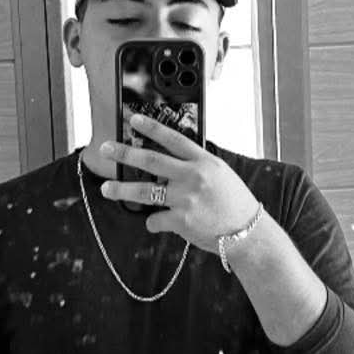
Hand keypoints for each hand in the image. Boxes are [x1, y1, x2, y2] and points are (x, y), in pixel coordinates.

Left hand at [99, 114, 259, 252]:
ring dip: (121, 189)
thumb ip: (196, 166)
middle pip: (151, 161)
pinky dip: (154, 223)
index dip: (152, 128)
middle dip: (125, 153)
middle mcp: (193, 177)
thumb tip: (169, 163)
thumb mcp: (220, 175)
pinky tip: (159, 224)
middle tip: (106, 148)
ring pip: (144, 191)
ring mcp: (185, 199)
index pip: (173, 139)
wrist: (246, 233)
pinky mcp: (181, 221)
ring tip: (106, 188)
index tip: (134, 120)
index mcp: (204, 162)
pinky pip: (155, 220)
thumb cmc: (234, 204)